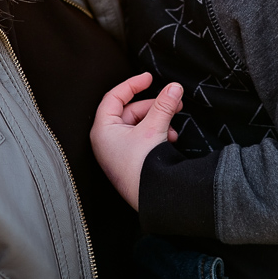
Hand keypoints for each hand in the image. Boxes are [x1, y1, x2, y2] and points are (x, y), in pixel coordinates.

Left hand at [90, 72, 182, 209]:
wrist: (150, 200)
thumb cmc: (141, 167)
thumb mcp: (153, 129)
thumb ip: (164, 105)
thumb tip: (174, 87)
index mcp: (103, 129)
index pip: (114, 97)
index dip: (132, 84)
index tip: (149, 78)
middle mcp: (107, 140)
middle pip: (131, 111)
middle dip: (154, 106)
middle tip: (173, 101)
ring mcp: (117, 152)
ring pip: (139, 125)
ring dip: (158, 121)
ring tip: (173, 125)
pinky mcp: (129, 161)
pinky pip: (142, 139)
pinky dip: (157, 135)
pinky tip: (170, 138)